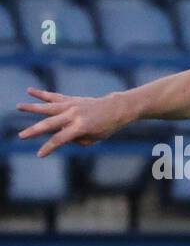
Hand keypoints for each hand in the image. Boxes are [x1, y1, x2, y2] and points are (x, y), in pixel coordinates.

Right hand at [17, 88, 133, 156]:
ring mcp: (72, 105)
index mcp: (81, 127)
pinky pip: (54, 97)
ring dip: (32, 107)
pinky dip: (41, 94)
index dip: (49, 148)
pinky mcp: (71, 99)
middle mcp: (74, 115)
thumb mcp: (94, 138)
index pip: (60, 139)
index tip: (39, 154)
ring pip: (48, 107)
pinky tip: (29, 90)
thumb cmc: (107, 127)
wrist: (116, 109)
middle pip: (49, 124)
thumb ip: (76, 139)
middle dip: (34, 131)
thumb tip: (60, 133)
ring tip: (18, 106)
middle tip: (21, 136)